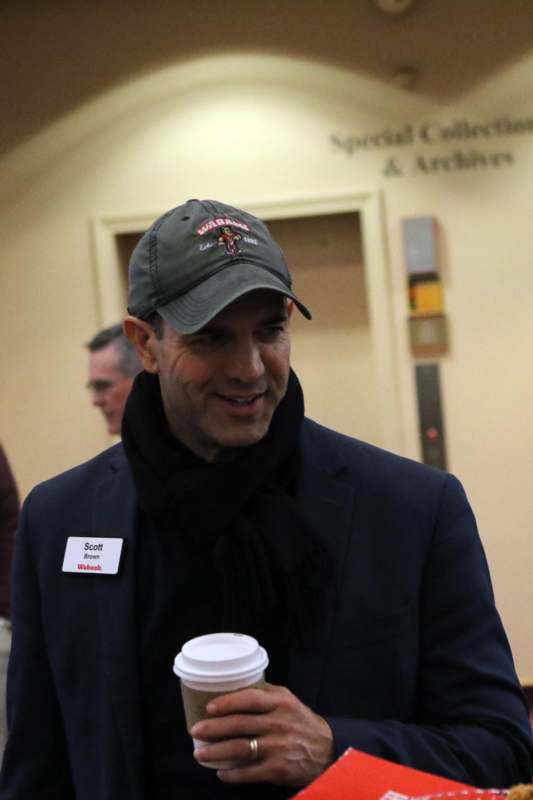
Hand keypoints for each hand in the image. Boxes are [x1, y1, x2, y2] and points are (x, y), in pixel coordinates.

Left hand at [190, 682, 334, 786]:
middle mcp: (280, 723)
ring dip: (216, 752)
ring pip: (241, 749)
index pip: (250, 698)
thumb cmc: (302, 722)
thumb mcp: (289, 700)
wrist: (327, 750)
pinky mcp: (279, 769)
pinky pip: (250, 772)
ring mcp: (279, 747)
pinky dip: (232, 774)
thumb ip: (266, 693)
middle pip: (240, 724)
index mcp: (281, 703)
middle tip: (195, 731)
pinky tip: (221, 773)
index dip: (228, 702)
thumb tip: (236, 686)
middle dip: (213, 728)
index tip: (209, 707)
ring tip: (200, 754)